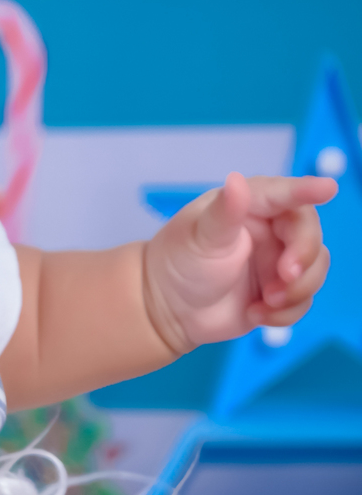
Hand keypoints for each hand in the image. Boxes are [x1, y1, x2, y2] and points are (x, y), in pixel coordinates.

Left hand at [143, 172, 336, 354]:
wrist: (167, 309)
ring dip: (296, 291)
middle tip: (285, 276)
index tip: (328, 188)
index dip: (307, 190)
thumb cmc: (178, 262)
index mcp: (250, 205)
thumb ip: (226, 211)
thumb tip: (237, 180)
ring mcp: (277, 260)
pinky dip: (285, 313)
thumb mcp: (200, 235)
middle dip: (303, 258)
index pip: (284, 194)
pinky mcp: (280, 289)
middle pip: (310, 234)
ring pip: (315, 270)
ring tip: (262, 302)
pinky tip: (255, 314)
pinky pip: (304, 301)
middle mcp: (270, 229)